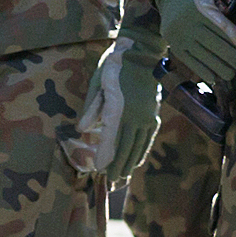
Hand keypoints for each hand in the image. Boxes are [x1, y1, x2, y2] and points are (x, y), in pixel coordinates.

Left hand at [62, 42, 158, 182]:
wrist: (142, 52)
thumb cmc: (114, 65)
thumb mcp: (98, 82)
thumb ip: (91, 108)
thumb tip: (81, 129)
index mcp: (119, 108)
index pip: (111, 139)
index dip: (106, 157)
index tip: (100, 171)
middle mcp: (136, 116)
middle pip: (126, 147)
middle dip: (118, 167)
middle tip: (111, 184)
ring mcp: (147, 117)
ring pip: (138, 146)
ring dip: (130, 163)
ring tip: (122, 178)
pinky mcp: (153, 115)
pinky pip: (147, 138)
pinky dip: (141, 151)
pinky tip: (136, 161)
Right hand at [158, 0, 235, 89]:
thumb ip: (225, 10)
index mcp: (201, 8)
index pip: (224, 29)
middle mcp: (189, 23)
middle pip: (216, 46)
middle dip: (234, 59)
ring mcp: (180, 37)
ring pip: (205, 58)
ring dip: (222, 69)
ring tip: (233, 74)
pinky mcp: (175, 47)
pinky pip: (192, 63)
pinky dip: (205, 72)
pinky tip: (215, 77)